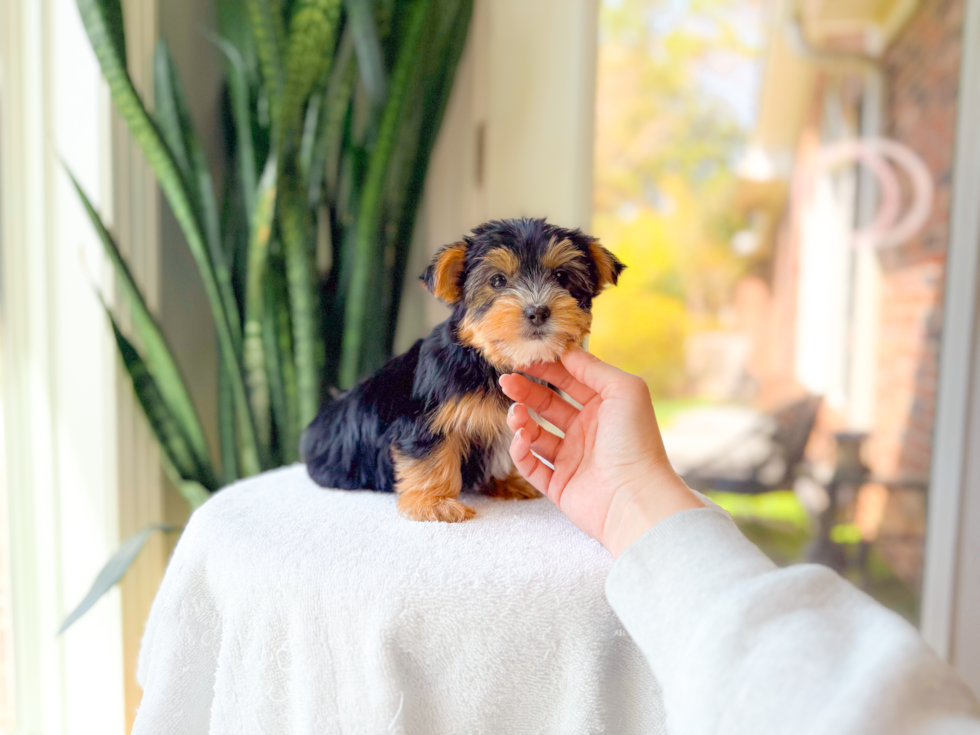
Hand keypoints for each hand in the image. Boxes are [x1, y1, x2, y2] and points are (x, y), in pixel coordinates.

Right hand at [499, 349, 702, 556]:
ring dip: (520, 420)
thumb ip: (592, 367)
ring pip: (535, 434)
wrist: (636, 498)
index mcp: (605, 408)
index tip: (525, 357)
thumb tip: (565, 351)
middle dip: (526, 391)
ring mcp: (573, 459)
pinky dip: (521, 451)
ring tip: (515, 413)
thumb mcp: (624, 390)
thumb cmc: (635, 441)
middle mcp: (588, 432)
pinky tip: (522, 439)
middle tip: (505, 380)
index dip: (547, 368)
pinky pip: (531, 465)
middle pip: (548, 405)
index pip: (570, 381)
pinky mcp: (559, 485)